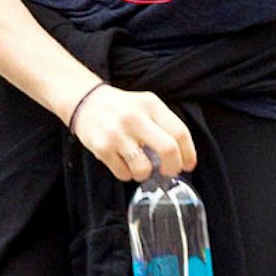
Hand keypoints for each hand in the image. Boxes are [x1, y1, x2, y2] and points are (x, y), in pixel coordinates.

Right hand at [69, 84, 196, 182]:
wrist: (86, 101)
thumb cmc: (122, 108)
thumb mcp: (146, 106)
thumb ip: (164, 125)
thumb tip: (182, 156)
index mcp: (151, 105)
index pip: (180, 132)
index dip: (189, 154)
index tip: (188, 165)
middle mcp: (135, 118)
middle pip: (168, 150)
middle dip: (173, 167)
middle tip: (169, 171)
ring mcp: (117, 133)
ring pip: (144, 168)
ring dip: (146, 174)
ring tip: (141, 167)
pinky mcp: (102, 147)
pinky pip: (123, 173)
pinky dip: (127, 174)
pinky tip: (124, 164)